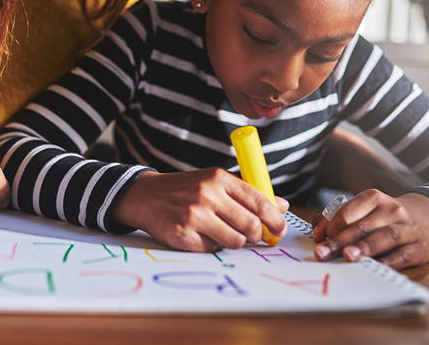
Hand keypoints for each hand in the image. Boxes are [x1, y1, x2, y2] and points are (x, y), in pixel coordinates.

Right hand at [111, 168, 288, 251]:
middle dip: (256, 235)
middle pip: (251, 225)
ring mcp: (194, 215)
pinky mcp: (182, 234)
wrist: (146, 195)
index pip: (259, 202)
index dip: (275, 219)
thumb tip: (282, 206)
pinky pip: (212, 249)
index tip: (280, 229)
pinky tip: (200, 234)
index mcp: (219, 178)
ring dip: (234, 241)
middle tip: (252, 236)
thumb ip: (248, 194)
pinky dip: (211, 245)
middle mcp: (207, 194)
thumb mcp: (215, 183)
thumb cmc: (186, 189)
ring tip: (222, 233)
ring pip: (235, 241)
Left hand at [312, 189, 428, 268]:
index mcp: (374, 198)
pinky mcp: (420, 247)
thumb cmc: (381, 218)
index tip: (319, 239)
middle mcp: (392, 210)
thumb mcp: (361, 211)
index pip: (348, 212)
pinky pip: (403, 255)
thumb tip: (318, 233)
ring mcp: (408, 228)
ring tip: (347, 256)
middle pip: (362, 227)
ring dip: (364, 247)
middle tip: (323, 253)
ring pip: (385, 237)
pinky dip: (389, 261)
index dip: (332, 227)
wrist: (422, 219)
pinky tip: (375, 267)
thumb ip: (336, 219)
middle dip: (340, 241)